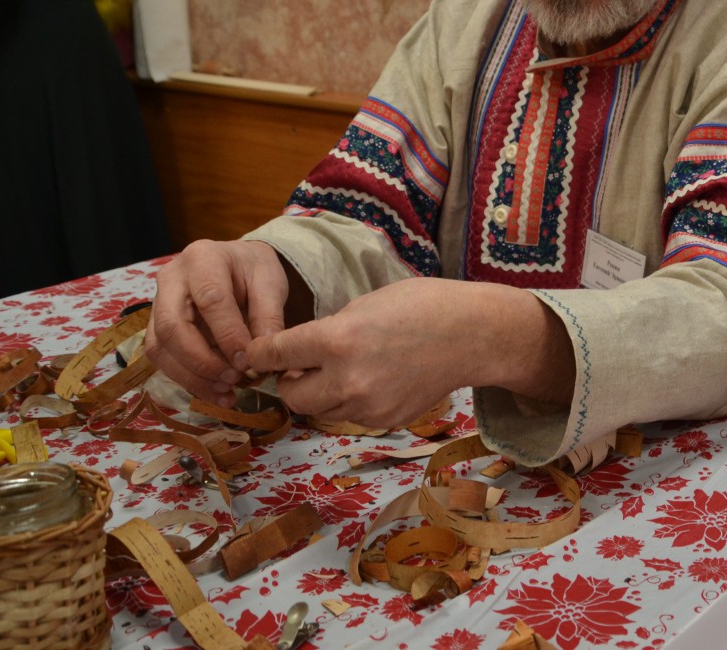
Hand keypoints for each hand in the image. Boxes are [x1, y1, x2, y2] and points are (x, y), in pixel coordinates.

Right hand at [146, 239, 289, 401]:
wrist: (237, 265)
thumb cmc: (252, 271)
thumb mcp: (270, 282)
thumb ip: (268, 316)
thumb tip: (261, 354)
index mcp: (203, 258)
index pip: (210, 299)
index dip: (228, 334)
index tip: (248, 361)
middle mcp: (171, 278)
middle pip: (172, 326)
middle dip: (202, 360)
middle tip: (234, 378)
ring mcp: (158, 302)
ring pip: (160, 347)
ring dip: (192, 376)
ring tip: (226, 391)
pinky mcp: (156, 326)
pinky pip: (162, 358)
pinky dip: (187, 380)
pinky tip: (215, 393)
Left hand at [245, 278, 569, 429]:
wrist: (473, 335)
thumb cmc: (422, 305)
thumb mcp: (365, 304)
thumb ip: (328, 332)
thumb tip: (301, 355)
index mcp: (338, 341)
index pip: (275, 354)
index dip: (259, 352)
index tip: (253, 353)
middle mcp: (347, 380)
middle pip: (290, 396)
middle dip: (290, 381)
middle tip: (302, 366)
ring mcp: (367, 406)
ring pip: (320, 410)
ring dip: (321, 394)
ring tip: (346, 370)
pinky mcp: (384, 422)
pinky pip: (351, 417)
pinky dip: (352, 402)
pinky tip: (376, 380)